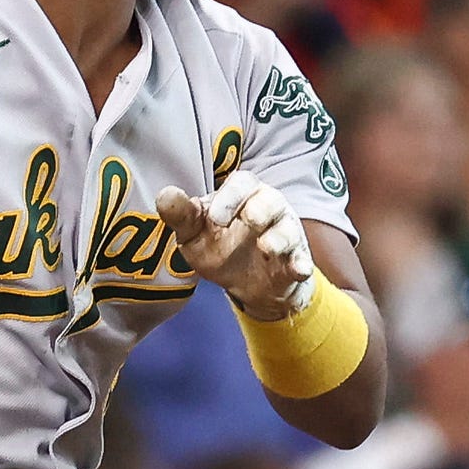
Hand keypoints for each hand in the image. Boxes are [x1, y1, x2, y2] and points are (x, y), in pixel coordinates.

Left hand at [158, 170, 314, 319]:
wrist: (246, 286)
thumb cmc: (220, 249)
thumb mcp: (194, 235)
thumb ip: (182, 216)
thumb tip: (165, 195)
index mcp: (243, 196)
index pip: (243, 182)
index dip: (230, 198)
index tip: (214, 219)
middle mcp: (269, 209)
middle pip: (271, 199)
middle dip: (258, 210)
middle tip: (246, 224)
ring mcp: (286, 235)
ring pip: (289, 229)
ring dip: (278, 238)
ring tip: (266, 248)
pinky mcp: (296, 261)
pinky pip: (304, 260)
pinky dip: (301, 265)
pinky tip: (297, 269)